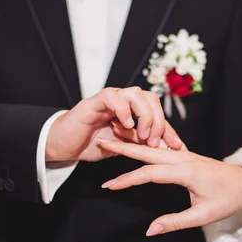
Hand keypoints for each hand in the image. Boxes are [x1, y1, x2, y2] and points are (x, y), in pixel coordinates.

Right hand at [45, 87, 181, 161]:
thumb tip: (166, 147)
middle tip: (155, 141)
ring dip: (144, 115)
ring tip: (142, 135)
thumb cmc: (91, 144)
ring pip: (135, 93)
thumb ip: (141, 143)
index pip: (157, 111)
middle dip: (159, 120)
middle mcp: (122, 101)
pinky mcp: (93, 102)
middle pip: (150, 97)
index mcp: (131, 110)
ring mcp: (108, 100)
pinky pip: (112, 96)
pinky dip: (123, 109)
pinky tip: (126, 125)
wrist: (64, 146)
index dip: (168, 127)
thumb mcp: (123, 147)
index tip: (177, 145)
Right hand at [98, 141, 241, 235]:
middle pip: (147, 150)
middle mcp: (183, 158)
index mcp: (187, 172)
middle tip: (102, 142)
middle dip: (123, 147)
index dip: (127, 179)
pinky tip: (132, 142)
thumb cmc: (227, 199)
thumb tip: (150, 230)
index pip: (150, 173)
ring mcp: (184, 154)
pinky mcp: (185, 155)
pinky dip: (144, 144)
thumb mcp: (203, 216)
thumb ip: (175, 223)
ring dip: (131, 143)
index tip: (108, 185)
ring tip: (111, 139)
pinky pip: (161, 147)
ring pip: (153, 147)